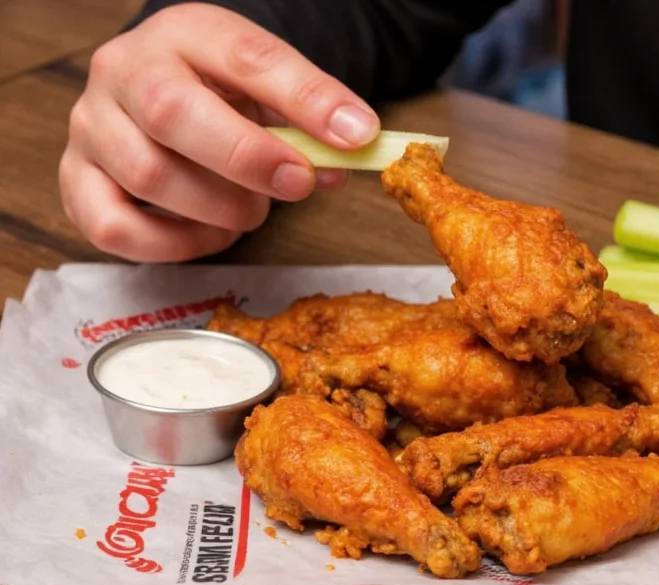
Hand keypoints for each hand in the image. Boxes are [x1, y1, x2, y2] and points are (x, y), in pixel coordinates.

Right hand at [59, 3, 380, 262]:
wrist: (159, 88)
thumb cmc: (220, 93)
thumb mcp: (268, 88)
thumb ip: (307, 119)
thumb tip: (342, 162)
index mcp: (186, 34)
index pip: (246, 57)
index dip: (304, 100)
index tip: (353, 135)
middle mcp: (124, 72)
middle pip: (172, 114)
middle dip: (248, 160)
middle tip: (297, 184)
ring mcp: (91, 126)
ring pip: (149, 176)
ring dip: (217, 208)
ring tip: (250, 210)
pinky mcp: (75, 180)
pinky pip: (115, 228)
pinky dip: (174, 245)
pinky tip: (209, 232)